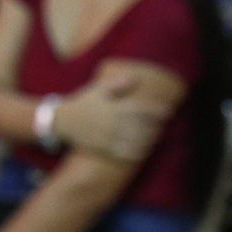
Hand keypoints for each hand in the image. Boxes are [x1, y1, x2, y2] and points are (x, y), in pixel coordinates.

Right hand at [53, 69, 171, 163]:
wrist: (63, 121)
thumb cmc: (82, 102)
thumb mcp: (97, 89)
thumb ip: (117, 83)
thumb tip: (134, 78)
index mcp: (115, 107)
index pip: (142, 109)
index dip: (157, 111)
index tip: (168, 111)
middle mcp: (114, 123)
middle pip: (143, 127)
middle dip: (155, 127)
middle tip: (162, 127)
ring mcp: (110, 138)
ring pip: (136, 142)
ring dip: (149, 141)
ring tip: (156, 138)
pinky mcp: (105, 148)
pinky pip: (125, 154)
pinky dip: (138, 154)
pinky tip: (144, 152)